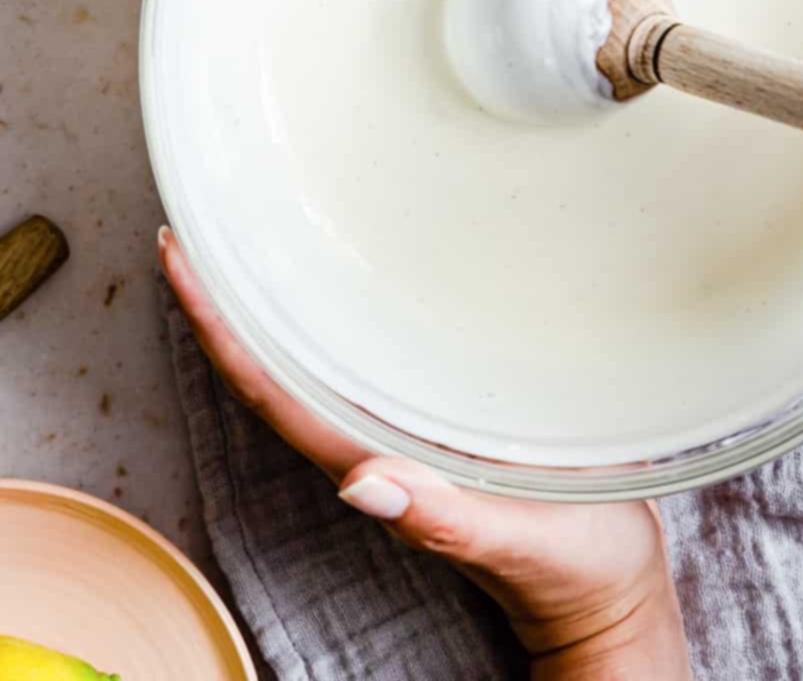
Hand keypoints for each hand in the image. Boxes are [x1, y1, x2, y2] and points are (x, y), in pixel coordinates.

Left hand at [159, 229, 692, 679]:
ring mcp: (407, 435)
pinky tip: (351, 283)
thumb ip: (445, 519)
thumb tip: (357, 486)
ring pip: (318, 362)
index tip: (183, 261)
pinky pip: (370, 363)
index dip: (220, 329)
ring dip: (275, 306)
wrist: (608, 588)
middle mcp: (380, 444)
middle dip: (232, 300)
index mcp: (381, 466)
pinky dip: (340, 319)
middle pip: (279, 368)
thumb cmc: (571, 568)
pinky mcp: (443, 425)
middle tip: (202, 225)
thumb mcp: (519, 540)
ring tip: (252, 239)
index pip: (274, 392)